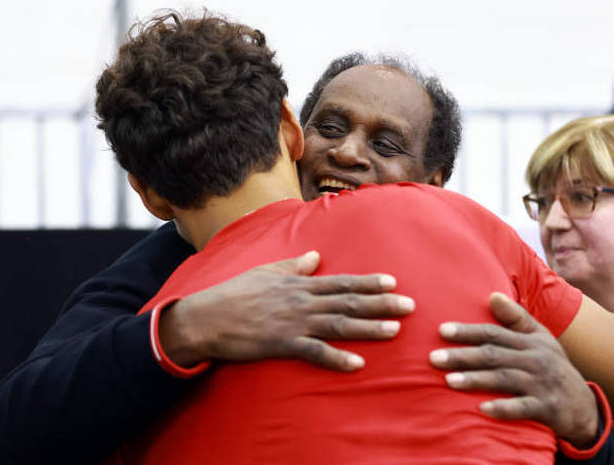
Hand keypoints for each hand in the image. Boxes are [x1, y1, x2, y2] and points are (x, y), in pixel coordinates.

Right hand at [160, 251, 413, 371]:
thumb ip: (294, 265)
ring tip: (395, 331)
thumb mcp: (266, 271)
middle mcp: (302, 300)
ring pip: (338, 324)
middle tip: (410, 306)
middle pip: (348, 301)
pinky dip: (336, 358)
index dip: (368, 282)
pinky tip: (357, 364)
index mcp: (299, 283)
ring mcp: (294, 322)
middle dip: (380, 303)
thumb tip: (316, 256)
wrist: (208, 316)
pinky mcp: (282, 344)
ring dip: (368, 327)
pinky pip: (314, 352)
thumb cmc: (236, 292)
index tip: (393, 282)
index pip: (341, 281)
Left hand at [429, 292, 598, 447]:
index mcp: (528, 341)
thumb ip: (515, 317)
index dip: (467, 331)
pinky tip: (482, 409)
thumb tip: (492, 294)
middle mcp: (534, 360)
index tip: (441, 330)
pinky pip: (522, 408)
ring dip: (475, 380)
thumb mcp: (539, 337)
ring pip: (504, 379)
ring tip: (449, 381)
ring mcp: (540, 384)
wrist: (582, 404)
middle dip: (462, 356)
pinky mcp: (546, 408)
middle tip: (432, 358)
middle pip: (493, 355)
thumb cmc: (550, 364)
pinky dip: (503, 408)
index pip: (493, 333)